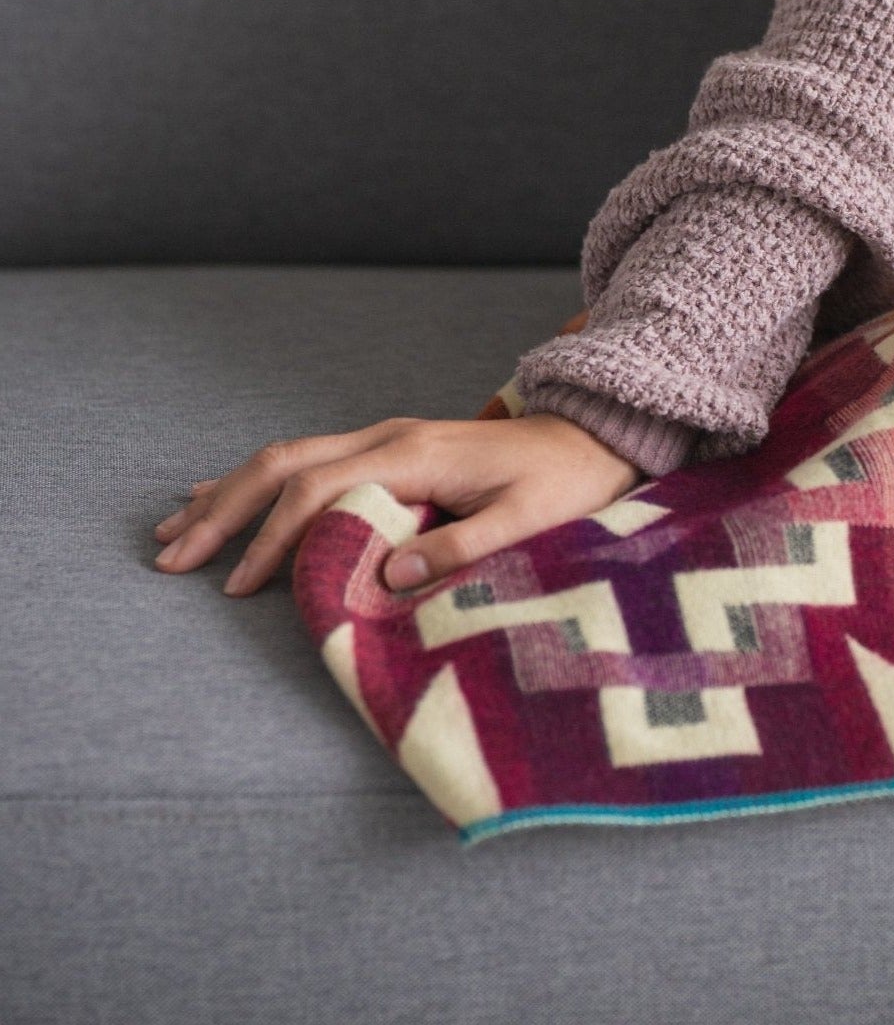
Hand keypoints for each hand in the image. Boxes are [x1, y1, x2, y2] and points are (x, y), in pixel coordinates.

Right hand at [151, 412, 645, 595]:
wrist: (590, 438)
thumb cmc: (562, 485)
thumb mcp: (525, 522)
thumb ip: (459, 548)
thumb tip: (388, 576)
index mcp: (413, 454)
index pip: (318, 491)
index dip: (274, 539)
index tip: (239, 586)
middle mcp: (389, 437)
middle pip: (284, 464)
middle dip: (225, 509)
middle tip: (172, 556)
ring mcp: (387, 439)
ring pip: (288, 457)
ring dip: (231, 492)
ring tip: (176, 528)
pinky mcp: (391, 451)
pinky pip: (311, 461)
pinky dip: (263, 482)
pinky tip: (230, 496)